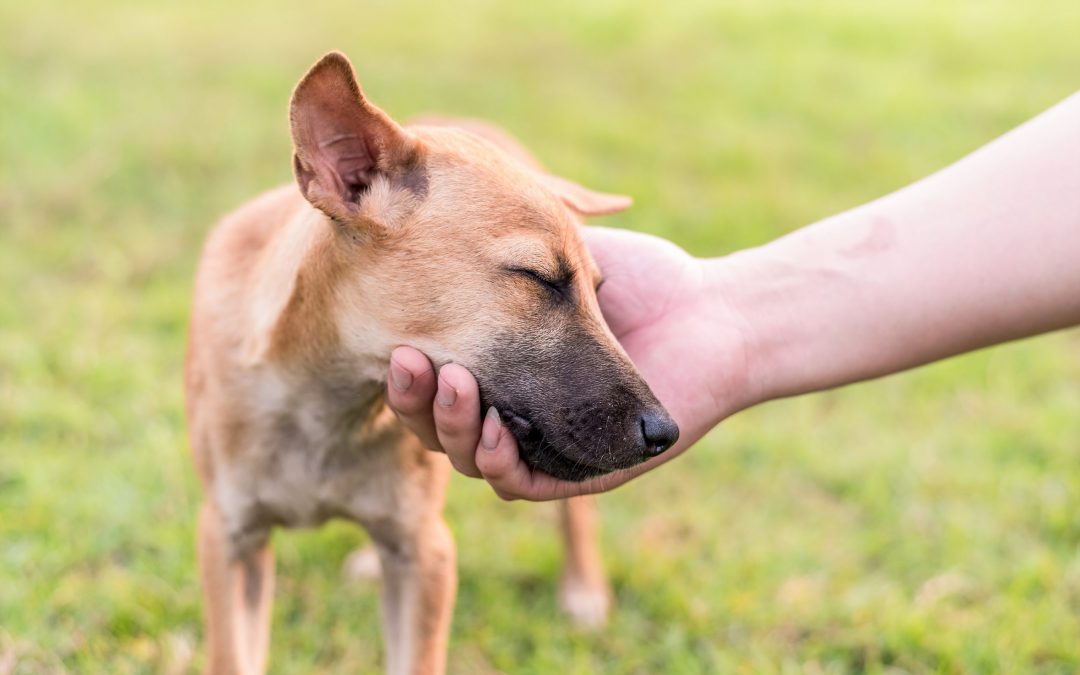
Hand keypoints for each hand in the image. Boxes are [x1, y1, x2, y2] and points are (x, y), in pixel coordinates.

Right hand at [386, 226, 754, 499]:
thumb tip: (434, 228)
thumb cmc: (642, 280)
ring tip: (454, 385)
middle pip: (439, 425)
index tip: (396, 332)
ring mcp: (545, 446)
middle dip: (415, 399)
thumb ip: (500, 255)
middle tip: (408, 360)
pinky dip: (500, 462)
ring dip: (452, 429)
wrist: (713, 311)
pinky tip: (493, 430)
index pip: (432, 381)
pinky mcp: (581, 475)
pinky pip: (523, 484)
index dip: (408, 367)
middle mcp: (514, 410)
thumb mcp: (557, 257)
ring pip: (473, 459)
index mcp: (501, 367)